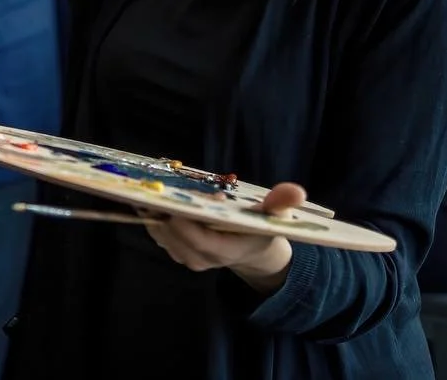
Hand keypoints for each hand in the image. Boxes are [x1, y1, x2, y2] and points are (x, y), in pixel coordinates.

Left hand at [148, 182, 307, 292]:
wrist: (251, 250)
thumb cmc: (262, 228)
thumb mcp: (275, 216)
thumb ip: (281, 203)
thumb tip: (298, 192)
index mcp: (225, 250)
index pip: (199, 239)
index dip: (187, 219)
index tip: (183, 194)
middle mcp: (202, 259)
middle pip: (174, 236)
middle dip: (165, 211)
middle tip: (157, 186)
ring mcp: (187, 256)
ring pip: (162, 234)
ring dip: (154, 212)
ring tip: (148, 188)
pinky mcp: (177, 250)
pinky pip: (159, 233)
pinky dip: (153, 215)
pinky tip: (150, 196)